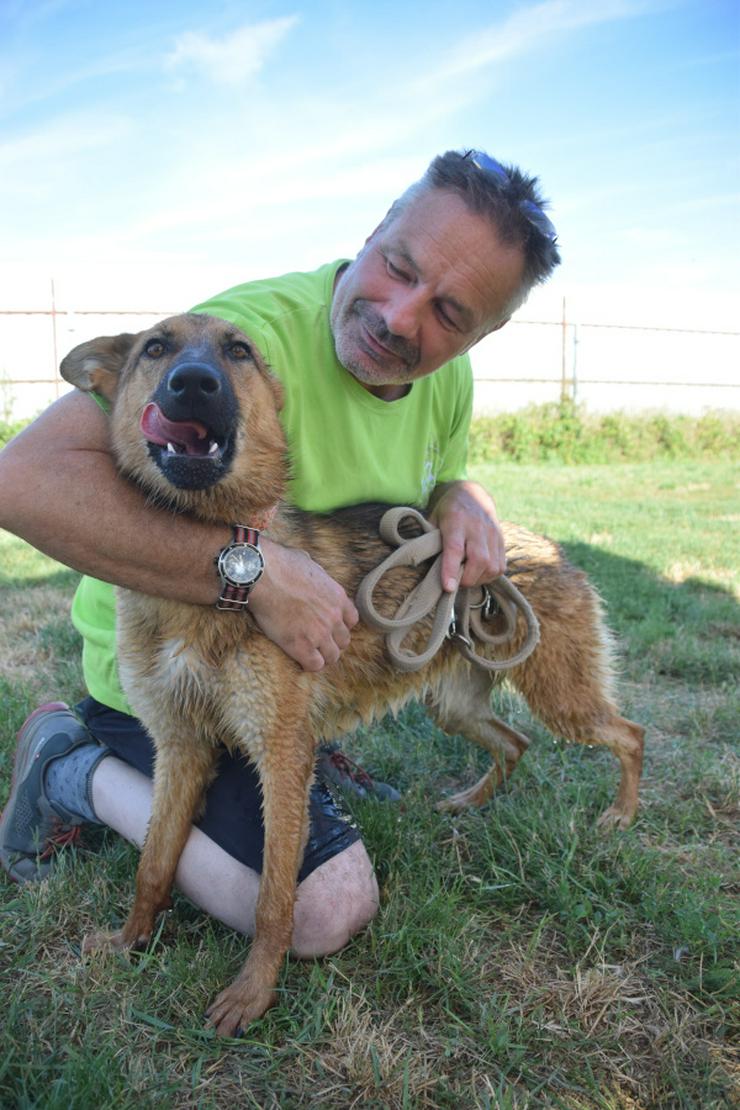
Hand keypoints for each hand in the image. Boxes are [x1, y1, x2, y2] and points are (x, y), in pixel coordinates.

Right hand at [248, 539, 358, 670]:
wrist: (263, 576)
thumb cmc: (280, 564)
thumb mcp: (308, 561)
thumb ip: (315, 571)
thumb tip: (308, 566)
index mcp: (337, 596)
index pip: (352, 620)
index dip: (340, 625)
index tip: (328, 626)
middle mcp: (333, 616)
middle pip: (344, 640)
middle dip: (332, 642)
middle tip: (317, 642)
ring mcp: (319, 633)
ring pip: (332, 656)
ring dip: (322, 656)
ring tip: (310, 653)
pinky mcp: (301, 645)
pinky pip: (315, 665)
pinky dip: (309, 665)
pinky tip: (300, 659)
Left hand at [428, 480, 505, 591]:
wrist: (473, 494)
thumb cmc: (447, 511)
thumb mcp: (433, 518)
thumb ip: (430, 539)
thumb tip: (422, 563)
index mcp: (456, 520)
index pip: (455, 548)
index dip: (451, 569)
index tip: (448, 587)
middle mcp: (477, 527)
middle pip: (479, 560)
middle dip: (467, 579)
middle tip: (455, 583)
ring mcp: (492, 534)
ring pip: (492, 566)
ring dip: (479, 579)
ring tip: (466, 578)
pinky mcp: (501, 541)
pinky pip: (500, 566)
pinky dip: (489, 576)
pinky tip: (478, 574)